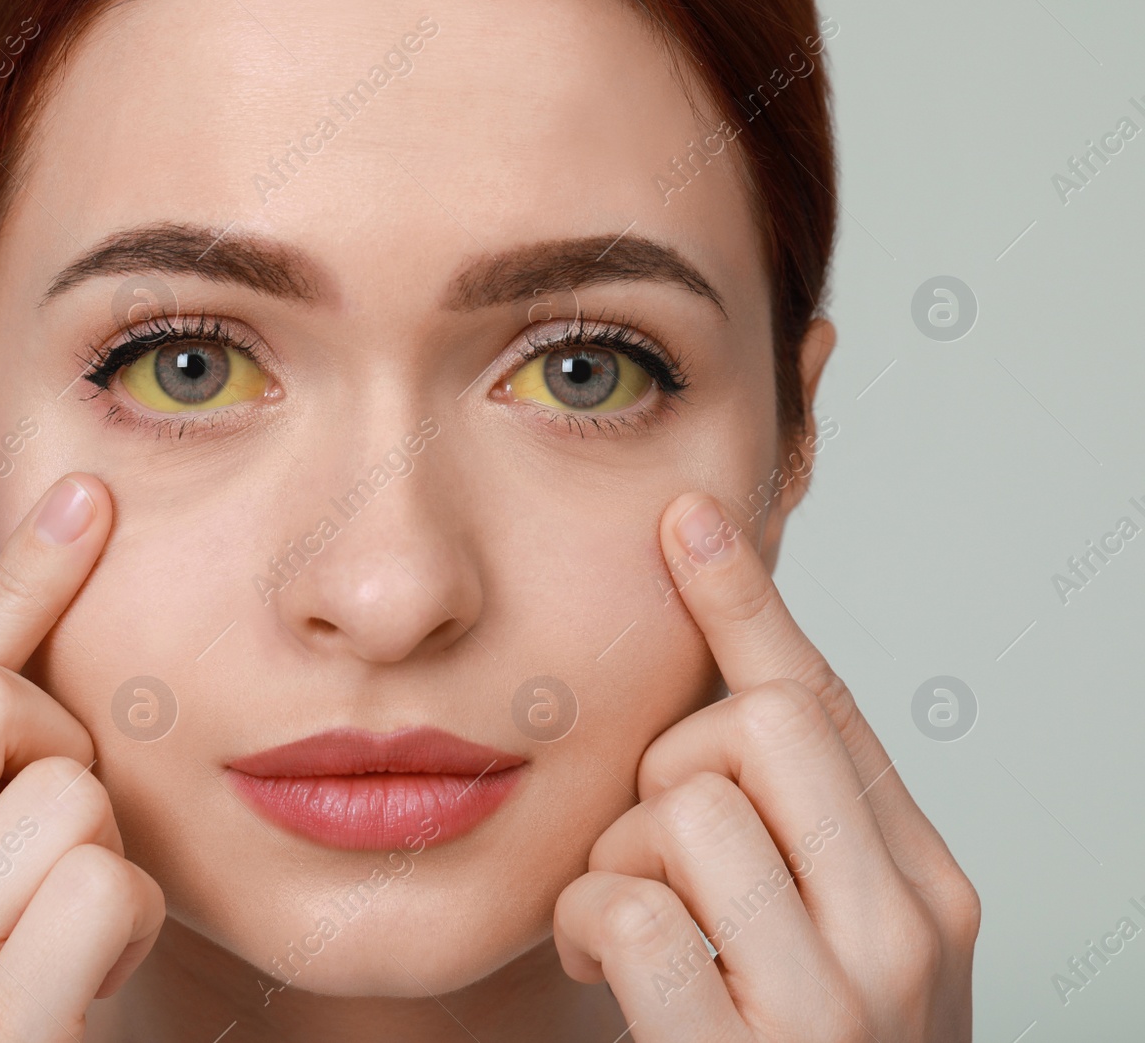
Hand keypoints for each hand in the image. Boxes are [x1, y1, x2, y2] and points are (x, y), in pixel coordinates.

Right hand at [0, 474, 164, 1041]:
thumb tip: (56, 557)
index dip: (18, 586)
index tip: (86, 500)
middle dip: (52, 743)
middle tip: (42, 834)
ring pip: (66, 794)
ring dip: (99, 859)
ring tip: (56, 936)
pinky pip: (104, 886)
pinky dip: (122, 924)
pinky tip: (80, 981)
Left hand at [553, 492, 979, 1041]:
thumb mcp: (821, 939)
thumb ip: (789, 830)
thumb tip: (718, 694)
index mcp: (925, 886)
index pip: (824, 703)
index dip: (742, 602)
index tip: (684, 517)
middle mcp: (905, 930)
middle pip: (752, 725)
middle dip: (670, 765)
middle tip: (654, 849)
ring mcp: (836, 1000)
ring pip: (679, 805)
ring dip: (615, 860)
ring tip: (628, 931)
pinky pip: (627, 905)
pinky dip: (587, 928)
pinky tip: (605, 972)